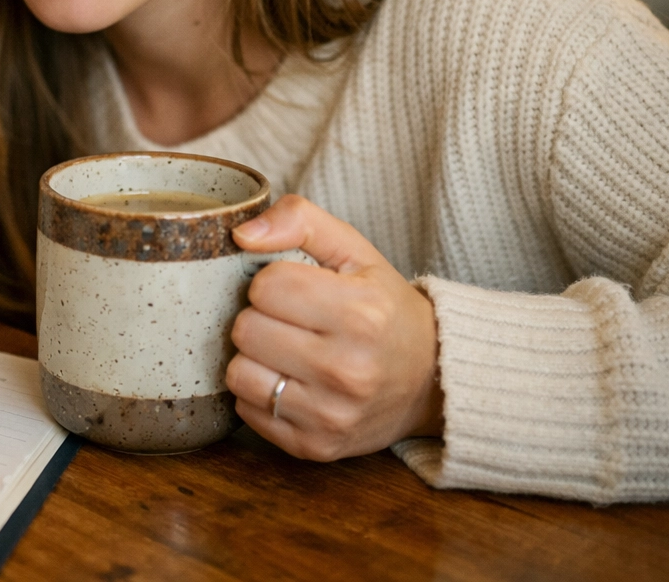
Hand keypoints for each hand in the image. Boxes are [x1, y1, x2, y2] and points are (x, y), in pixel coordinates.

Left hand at [224, 195, 442, 459]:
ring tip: (286, 351)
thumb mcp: (354, 251)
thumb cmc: (383, 308)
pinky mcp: (315, 448)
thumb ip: (299, 220)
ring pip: (238, 373)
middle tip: (291, 321)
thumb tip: (241, 234)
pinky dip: (259, 392)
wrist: (430, 381)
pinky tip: (290, 381)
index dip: (273, 281)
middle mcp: (349, 370)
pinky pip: (246, 411)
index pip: (266, 286)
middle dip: (260, 318)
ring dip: (254, 357)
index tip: (297, 289)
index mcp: (362, 314)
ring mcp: (332, 416)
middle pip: (246, 329)